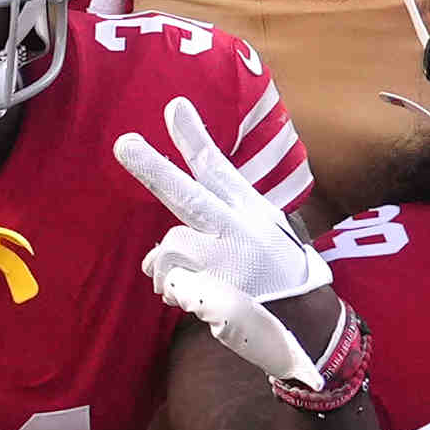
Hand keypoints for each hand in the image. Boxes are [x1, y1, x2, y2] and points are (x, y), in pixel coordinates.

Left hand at [111, 102, 358, 402]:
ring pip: (168, 248)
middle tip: (123, 144)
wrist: (306, 323)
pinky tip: (201, 299)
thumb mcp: (261, 230)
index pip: (217, 169)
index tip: (174, 106)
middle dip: (152, 168)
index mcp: (249, 210)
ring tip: (198, 281)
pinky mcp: (216, 293)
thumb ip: (214, 223)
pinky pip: (170, 283)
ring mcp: (226, 262)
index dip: (193, 138)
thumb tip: (150, 253)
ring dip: (167, 267)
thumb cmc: (276, 272)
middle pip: (187, 196)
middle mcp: (238, 230)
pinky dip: (174, 291)